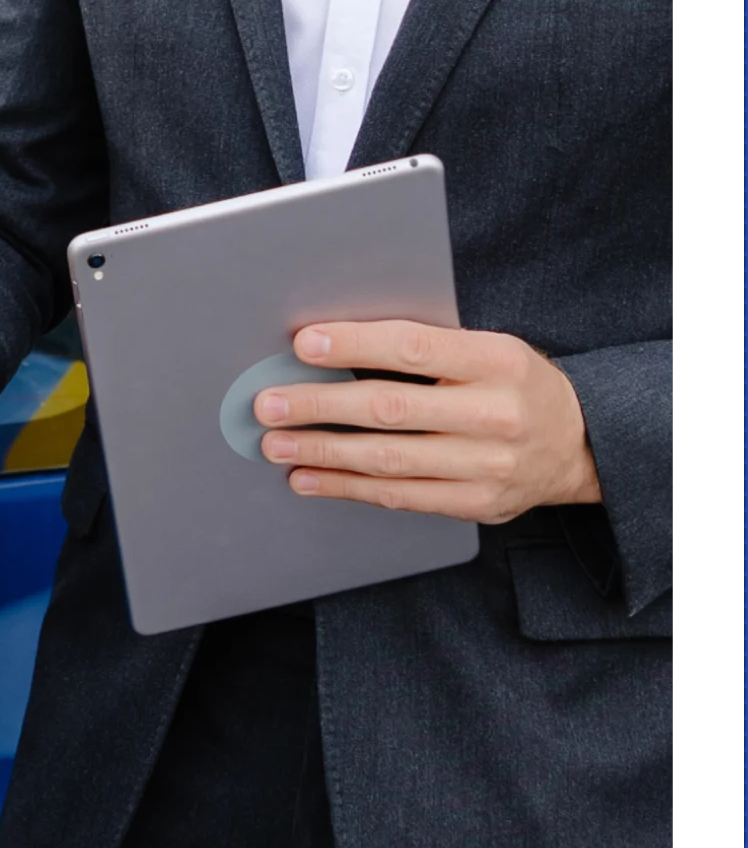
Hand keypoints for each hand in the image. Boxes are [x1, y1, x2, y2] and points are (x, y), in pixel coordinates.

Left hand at [252, 318, 600, 522]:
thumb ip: (425, 347)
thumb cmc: (512, 384)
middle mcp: (496, 414)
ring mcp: (489, 465)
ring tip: (276, 443)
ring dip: (322, 452)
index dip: (354, 345)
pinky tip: (309, 478)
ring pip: (389, 460)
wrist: (581, 445)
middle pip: (391, 408)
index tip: (302, 344)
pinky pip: (400, 496)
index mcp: (497, 360)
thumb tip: (329, 343)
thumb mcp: (487, 349)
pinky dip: (346, 487)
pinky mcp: (478, 504)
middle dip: (319, 406)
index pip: (413, 348)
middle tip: (268, 405)